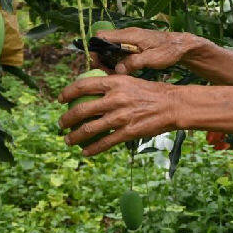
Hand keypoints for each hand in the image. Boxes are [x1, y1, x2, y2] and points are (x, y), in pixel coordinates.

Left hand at [59, 73, 179, 155]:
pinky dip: (92, 149)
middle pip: (81, 109)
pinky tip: (86, 152)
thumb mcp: (130, 81)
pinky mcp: (128, 132)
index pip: (83, 85)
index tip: (60, 99)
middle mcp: (115, 98)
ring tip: (68, 140)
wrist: (172, 105)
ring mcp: (121, 116)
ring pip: (90, 129)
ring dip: (74, 136)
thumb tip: (91, 90)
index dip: (67, 93)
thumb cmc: (150, 92)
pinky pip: (105, 142)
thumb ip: (111, 85)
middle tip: (61, 123)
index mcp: (114, 82)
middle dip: (66, 119)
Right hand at [91, 27, 197, 74]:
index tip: (97, 64)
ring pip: (110, 48)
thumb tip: (117, 70)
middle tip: (105, 72)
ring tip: (112, 73)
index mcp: (129, 35)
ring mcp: (130, 39)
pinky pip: (118, 51)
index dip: (95, 49)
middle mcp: (127, 34)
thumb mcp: (152, 59)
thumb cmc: (169, 51)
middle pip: (103, 43)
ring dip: (108, 60)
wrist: (181, 46)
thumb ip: (134, 63)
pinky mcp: (134, 45)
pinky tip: (121, 71)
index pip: (102, 36)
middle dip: (100, 57)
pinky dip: (116, 60)